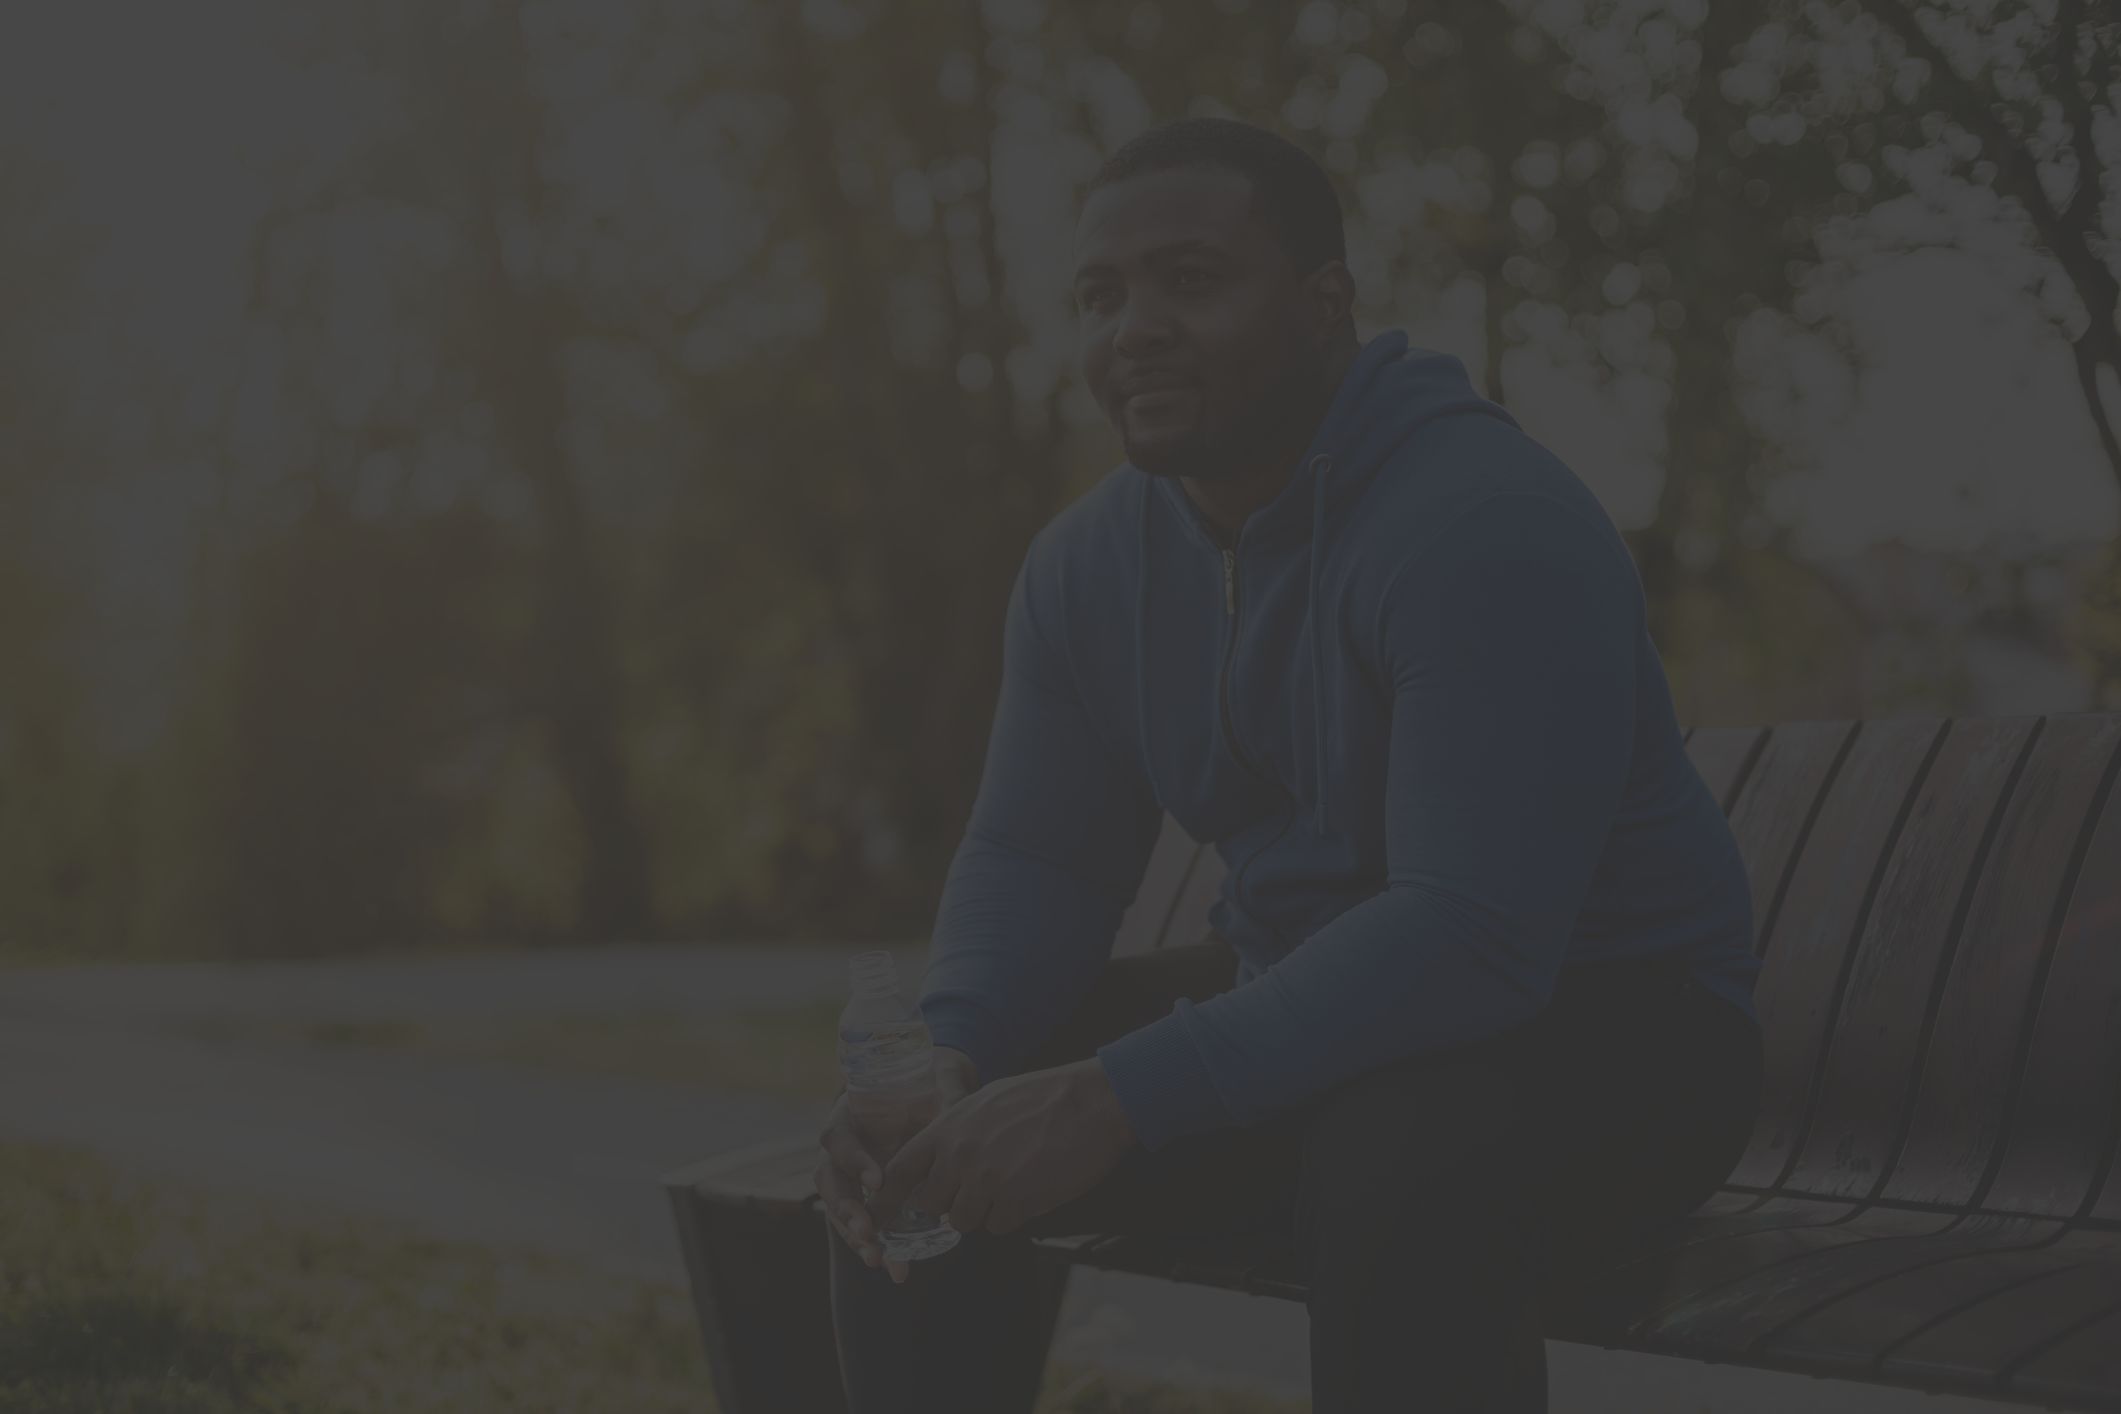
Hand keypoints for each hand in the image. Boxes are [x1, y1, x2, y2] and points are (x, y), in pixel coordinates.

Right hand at [816, 1047, 977, 1283]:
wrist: (929, 1098)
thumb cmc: (928, 1087)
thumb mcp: (937, 1085)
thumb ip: (943, 1096)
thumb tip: (957, 1108)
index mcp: (849, 1115)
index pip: (837, 1137)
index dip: (853, 1160)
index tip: (878, 1181)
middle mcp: (842, 1148)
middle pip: (829, 1180)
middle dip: (846, 1209)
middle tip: (868, 1231)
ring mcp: (850, 1176)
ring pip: (839, 1209)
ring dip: (855, 1236)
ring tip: (878, 1258)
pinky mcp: (866, 1199)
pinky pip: (862, 1225)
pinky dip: (875, 1246)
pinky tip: (895, 1266)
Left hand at [865, 1057, 1135, 1272]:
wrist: (1091, 1102)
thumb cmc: (1043, 1097)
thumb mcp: (987, 1101)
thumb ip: (957, 1131)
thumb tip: (941, 1159)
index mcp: (949, 1127)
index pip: (899, 1171)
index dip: (886, 1199)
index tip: (878, 1216)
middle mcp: (960, 1155)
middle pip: (932, 1205)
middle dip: (951, 1203)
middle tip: (980, 1187)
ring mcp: (986, 1181)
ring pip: (964, 1221)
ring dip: (984, 1211)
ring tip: (1013, 1181)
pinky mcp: (1015, 1202)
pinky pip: (998, 1226)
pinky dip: (1013, 1215)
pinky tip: (1033, 1188)